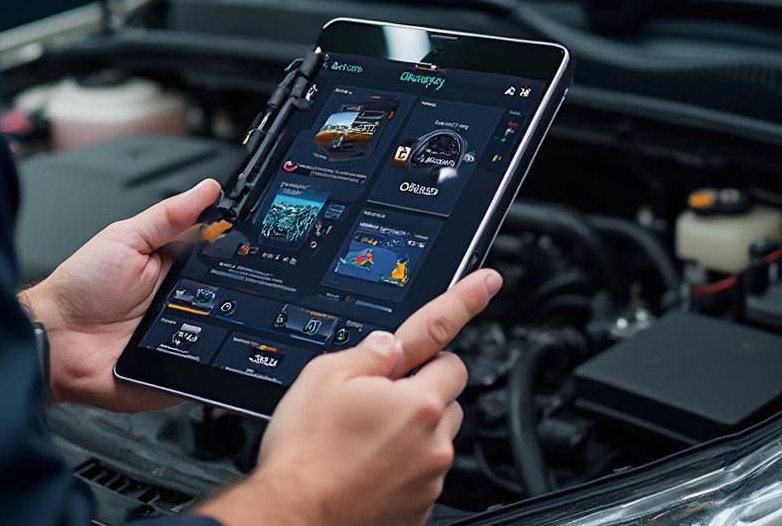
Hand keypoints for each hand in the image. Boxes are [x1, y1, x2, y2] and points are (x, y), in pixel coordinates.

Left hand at [21, 178, 220, 410]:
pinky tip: (208, 348)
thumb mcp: (127, 238)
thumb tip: (207, 189)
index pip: (218, 253)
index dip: (237, 247)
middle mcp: (181, 299)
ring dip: (226, 323)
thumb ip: (169, 215)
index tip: (255, 239)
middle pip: (226, 293)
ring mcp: (181, 334)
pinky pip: (206, 367)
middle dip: (239, 288)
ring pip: (223, 331)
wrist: (54, 340)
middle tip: (234, 280)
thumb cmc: (82, 287)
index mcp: (174, 264)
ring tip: (211, 313)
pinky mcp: (177, 368)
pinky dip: (213, 361)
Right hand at [199, 269, 501, 525]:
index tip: (488, 280)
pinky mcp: (421, 507)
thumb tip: (389, 344)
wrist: (294, 517)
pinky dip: (404, 463)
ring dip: (414, 427)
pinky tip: (365, 464)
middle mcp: (432, 439)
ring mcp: (429, 477)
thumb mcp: (323, 377)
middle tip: (379, 393)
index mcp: (415, 399)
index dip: (466, 301)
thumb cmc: (306, 453)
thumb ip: (366, 353)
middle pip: (445, 391)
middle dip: (422, 384)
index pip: (445, 337)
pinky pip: (424, 470)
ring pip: (436, 433)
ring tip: (364, 436)